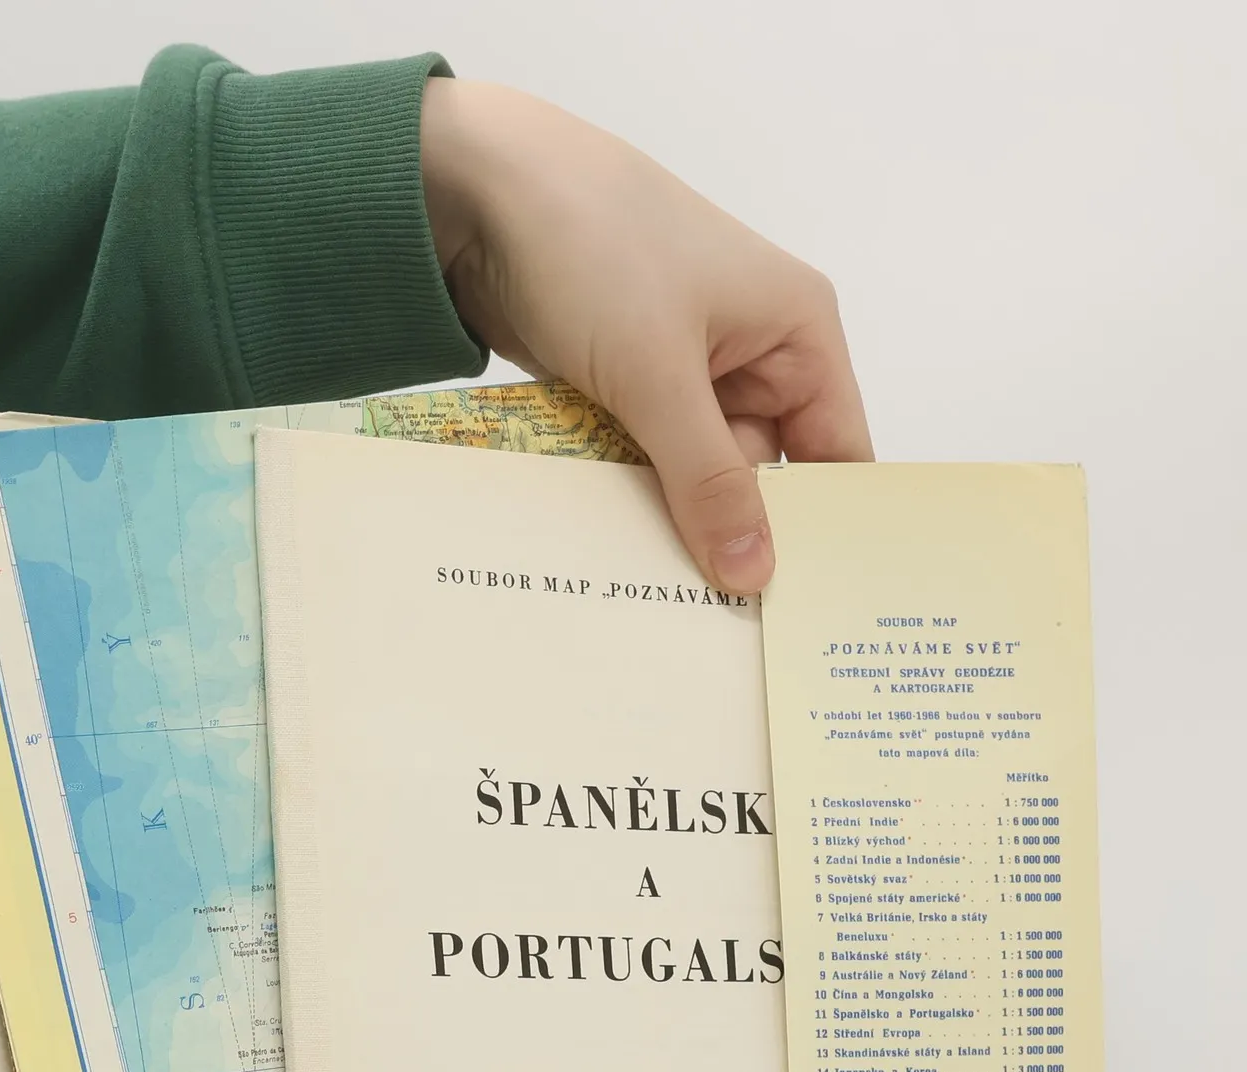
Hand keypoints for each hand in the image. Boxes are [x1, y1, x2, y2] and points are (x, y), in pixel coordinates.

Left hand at [421, 79, 872, 593]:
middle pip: (762, 479)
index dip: (825, 530)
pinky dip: (626, 503)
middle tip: (721, 632)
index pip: (837, 453)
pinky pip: (638, 467)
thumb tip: (753, 572)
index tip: (803, 610)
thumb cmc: (595, 247)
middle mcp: (750, 356)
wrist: (478, 196)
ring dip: (672, 528)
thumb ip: (709, 479)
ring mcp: (681, 376)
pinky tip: (615, 562)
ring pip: (692, 480)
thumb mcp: (661, 373)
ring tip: (663, 611)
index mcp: (797, 333)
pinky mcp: (622, 390)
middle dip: (737, 541)